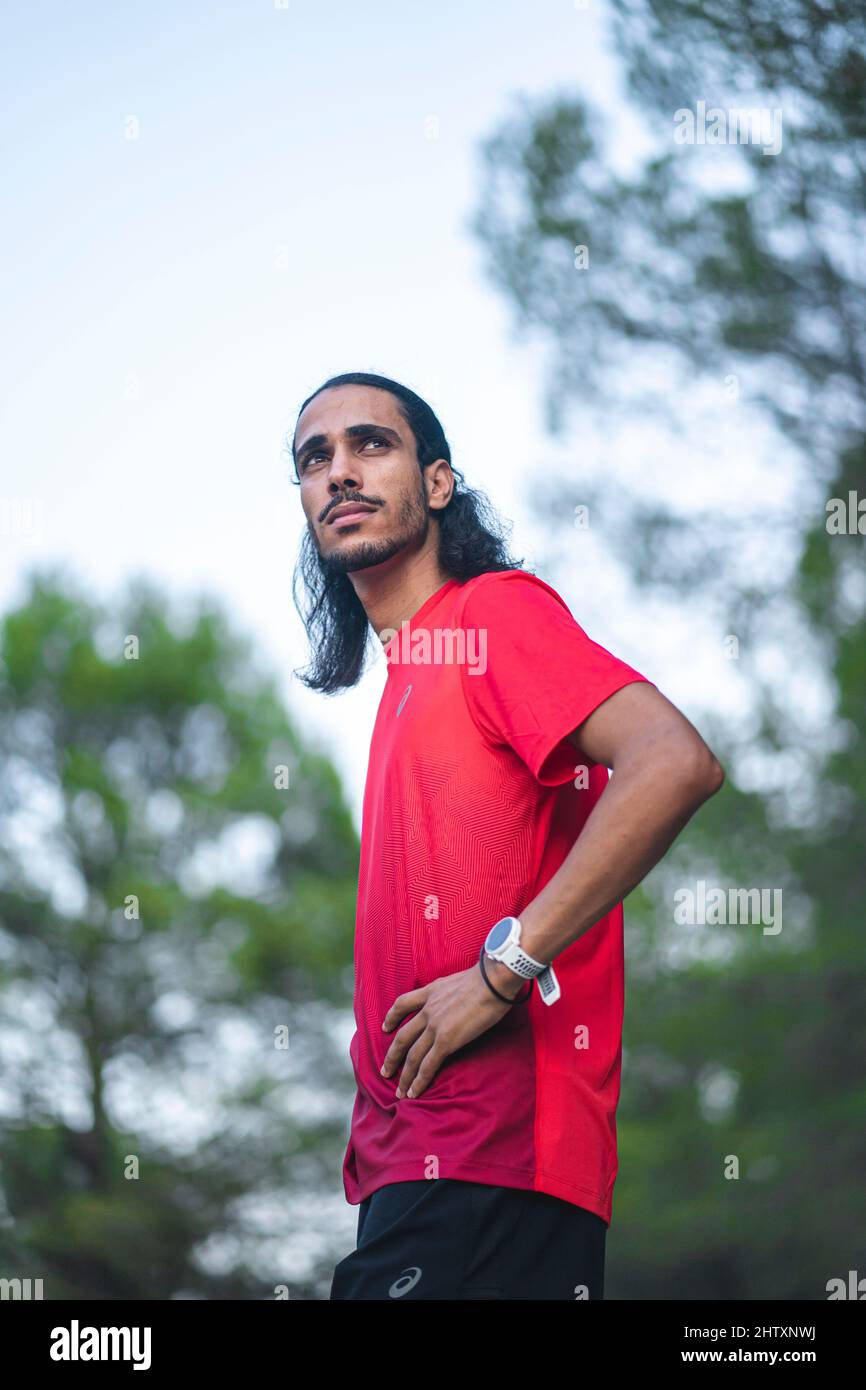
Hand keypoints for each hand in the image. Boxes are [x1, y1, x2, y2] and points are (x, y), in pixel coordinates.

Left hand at [380, 962, 521, 1098]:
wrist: (493, 981)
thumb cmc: (487, 978)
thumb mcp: (459, 979)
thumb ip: (450, 991)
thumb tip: (457, 996)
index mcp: (430, 992)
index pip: (402, 1004)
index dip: (392, 1017)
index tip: (385, 1028)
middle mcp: (428, 1010)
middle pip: (402, 1037)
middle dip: (392, 1057)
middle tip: (385, 1071)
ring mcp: (434, 1026)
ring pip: (412, 1056)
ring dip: (404, 1076)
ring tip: (399, 1091)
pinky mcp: (446, 1040)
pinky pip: (428, 1065)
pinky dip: (419, 1081)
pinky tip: (414, 1092)